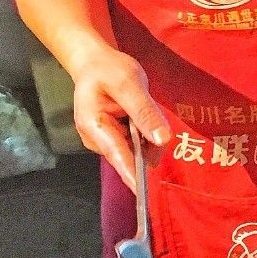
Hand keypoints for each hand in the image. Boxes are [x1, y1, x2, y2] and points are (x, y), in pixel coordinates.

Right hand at [69, 46, 170, 190]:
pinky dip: (147, 132)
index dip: (134, 175)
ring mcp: (107, 142)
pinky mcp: (117, 140)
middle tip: (150, 110)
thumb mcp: (128, 83)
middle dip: (149, 142)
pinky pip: (139, 144)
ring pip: (139, 150)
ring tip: (142, 107)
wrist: (95, 63)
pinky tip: (142, 117)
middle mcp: (98, 141)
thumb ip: (144, 112)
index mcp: (94, 127)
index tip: (146, 194)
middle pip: (132, 155)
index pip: (118, 156)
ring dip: (149, 134)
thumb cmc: (107, 70)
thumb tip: (162, 140)